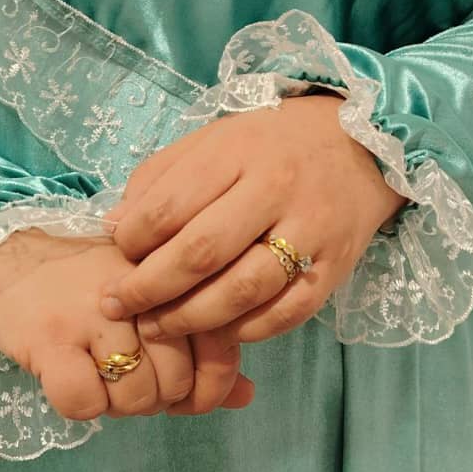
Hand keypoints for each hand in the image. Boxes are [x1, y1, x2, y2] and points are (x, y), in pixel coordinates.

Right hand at [0, 228, 254, 419]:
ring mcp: (93, 313)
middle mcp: (138, 291)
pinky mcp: (51, 338)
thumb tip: (246, 396)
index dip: (210, 385)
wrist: (13, 256)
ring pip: (136, 396)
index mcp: (171, 275)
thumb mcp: (151, 301)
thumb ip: (201, 345)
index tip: (188, 394)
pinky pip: (85, 402)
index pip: (218, 345)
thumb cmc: (89, 286)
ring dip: (119, 405)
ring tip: (102, 379)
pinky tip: (73, 381)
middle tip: (131, 381)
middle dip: (159, 398)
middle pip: (177, 380)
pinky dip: (82, 405)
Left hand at [98, 93, 409, 345]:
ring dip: (190, 319)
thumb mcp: (213, 141)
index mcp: (237, 152)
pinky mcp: (335, 267)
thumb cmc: (270, 145)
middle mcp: (274, 189)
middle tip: (117, 306)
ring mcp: (310, 231)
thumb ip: (160, 178)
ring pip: (242, 290)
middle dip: (149, 289)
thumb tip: (113, 226)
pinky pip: (285, 313)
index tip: (116, 256)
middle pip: (201, 252)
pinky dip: (245, 330)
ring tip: (157, 327)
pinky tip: (217, 330)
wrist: (360, 146)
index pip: (170, 205)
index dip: (132, 240)